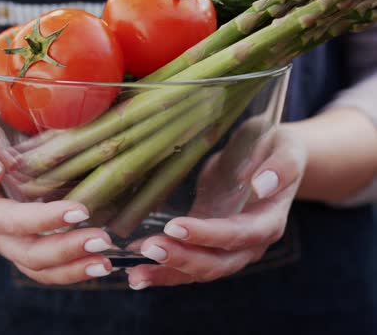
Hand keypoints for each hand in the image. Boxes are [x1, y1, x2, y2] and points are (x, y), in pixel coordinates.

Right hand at [0, 112, 113, 284]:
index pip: (9, 220)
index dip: (43, 220)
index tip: (80, 211)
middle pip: (26, 252)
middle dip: (65, 250)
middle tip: (102, 240)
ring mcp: (9, 240)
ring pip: (38, 267)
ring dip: (72, 268)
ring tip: (106, 263)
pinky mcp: (24, 240)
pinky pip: (45, 265)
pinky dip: (71, 269)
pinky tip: (98, 263)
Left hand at [126, 123, 306, 289]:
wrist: (273, 156)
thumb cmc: (280, 149)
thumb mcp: (287, 149)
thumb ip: (281, 167)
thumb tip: (262, 185)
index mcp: (269, 220)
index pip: (239, 235)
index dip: (209, 235)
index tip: (177, 227)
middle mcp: (249, 241)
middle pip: (217, 262)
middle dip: (182, 259)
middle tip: (148, 249)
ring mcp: (227, 243)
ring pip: (199, 268)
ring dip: (167, 271)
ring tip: (135, 272)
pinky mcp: (208, 237)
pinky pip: (189, 258)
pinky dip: (165, 268)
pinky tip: (138, 269)